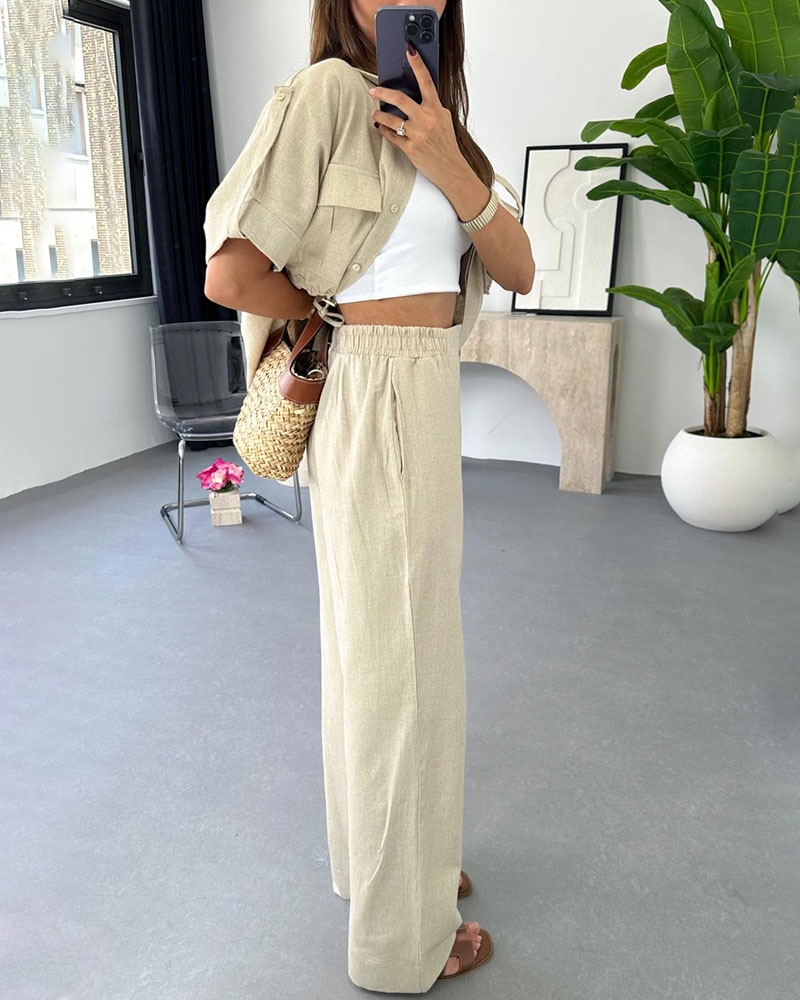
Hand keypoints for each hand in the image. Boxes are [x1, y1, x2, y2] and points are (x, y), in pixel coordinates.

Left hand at [367, 43, 466, 192]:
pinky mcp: (410, 148)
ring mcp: (417, 134)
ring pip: (390, 119)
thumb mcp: (444, 120)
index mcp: (436, 109)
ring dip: (378, 114)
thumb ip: (432, 106)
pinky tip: (380, 127)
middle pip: (399, 98)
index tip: (410, 50)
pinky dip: (384, 130)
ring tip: (374, 113)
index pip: (426, 81)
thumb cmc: (446, 144)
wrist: (451, 168)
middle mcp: (426, 119)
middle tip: (373, 90)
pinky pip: (391, 136)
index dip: (418, 64)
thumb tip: (418, 97)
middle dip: (382, 92)